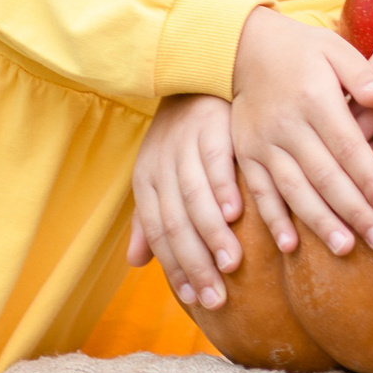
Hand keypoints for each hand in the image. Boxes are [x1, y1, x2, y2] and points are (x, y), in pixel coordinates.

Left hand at [126, 93, 241, 307]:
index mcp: (146, 180)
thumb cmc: (184, 136)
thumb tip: (135, 264)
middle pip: (176, 224)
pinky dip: (223, 188)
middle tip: (218, 296)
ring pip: (195, 198)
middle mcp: (161, 165)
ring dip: (212, 235)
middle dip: (196, 264)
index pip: (159, 234)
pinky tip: (237, 213)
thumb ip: (150, 219)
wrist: (200, 73)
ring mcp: (186, 144)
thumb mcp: (161, 174)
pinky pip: (216, 161)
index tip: (197, 299)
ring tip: (231, 266)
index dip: (176, 269)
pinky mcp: (212, 124)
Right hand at [229, 6, 372, 257]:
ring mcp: (263, 143)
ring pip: (294, 190)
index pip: (348, 148)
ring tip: (345, 247)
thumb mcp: (335, 49)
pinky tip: (290, 246)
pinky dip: (273, 219)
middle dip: (354, 211)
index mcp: (316, 100)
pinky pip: (259, 192)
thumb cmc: (302, 49)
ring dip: (319, 222)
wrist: (243, 46)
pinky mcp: (246, 154)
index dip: (369, 180)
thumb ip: (363, 75)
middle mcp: (288, 126)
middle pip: (325, 176)